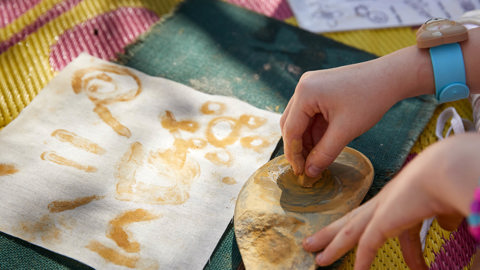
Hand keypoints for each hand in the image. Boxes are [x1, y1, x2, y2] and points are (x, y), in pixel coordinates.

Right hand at [281, 59, 400, 176]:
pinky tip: (323, 144)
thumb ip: (324, 153)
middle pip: (291, 124)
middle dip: (298, 147)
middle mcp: (303, 87)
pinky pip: (311, 114)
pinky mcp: (320, 89)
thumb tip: (310, 173)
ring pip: (301, 120)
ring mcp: (311, 87)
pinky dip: (315, 131)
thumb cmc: (369, 100)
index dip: (294, 154)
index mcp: (305, 93)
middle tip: (307, 168)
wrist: (391, 77)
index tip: (300, 174)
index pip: (290, 130)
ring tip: (317, 159)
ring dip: (307, 140)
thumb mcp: (345, 131)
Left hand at [302, 133, 479, 268]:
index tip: (359, 252)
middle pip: (349, 222)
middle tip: (312, 243)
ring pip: (348, 232)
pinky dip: (361, 261)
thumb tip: (447, 225)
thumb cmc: (446, 182)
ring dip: (332, 246)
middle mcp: (382, 203)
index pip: (373, 220)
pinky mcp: (383, 221)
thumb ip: (442, 216)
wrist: (446, 170)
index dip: (364, 236)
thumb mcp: (443, 204)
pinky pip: (367, 246)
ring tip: (319, 260)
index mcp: (393, 198)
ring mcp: (380, 211)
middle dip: (330, 234)